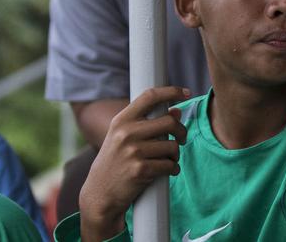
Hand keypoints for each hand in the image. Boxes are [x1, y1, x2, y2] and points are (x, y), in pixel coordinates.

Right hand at [78, 86, 190, 240]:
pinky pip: (169, 165)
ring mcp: (133, 151)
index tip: (186, 92)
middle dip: (181, 131)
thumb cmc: (115, 163)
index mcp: (121, 120)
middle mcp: (126, 133)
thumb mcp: (123, 138)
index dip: (171, 91)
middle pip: (169, 122)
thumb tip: (176, 112)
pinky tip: (168, 170)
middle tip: (182, 139)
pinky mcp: (140, 170)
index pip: (150, 96)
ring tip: (169, 159)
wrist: (100, 194)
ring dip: (176, 154)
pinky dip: (173, 169)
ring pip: (172, 146)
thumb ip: (147, 123)